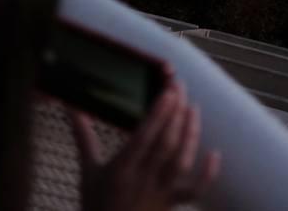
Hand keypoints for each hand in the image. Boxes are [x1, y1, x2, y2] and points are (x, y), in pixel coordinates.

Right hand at [71, 82, 220, 210]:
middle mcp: (143, 179)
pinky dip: (207, 175)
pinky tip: (215, 154)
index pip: (143, 137)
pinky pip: (194, 192)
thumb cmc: (95, 207)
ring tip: (194, 108)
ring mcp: (160, 193)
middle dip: (175, 114)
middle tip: (181, 88)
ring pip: (181, 161)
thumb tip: (72, 108)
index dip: (158, 114)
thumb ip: (82, 137)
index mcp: (121, 170)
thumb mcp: (87, 172)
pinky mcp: (171, 204)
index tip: (168, 92)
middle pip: (165, 144)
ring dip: (190, 134)